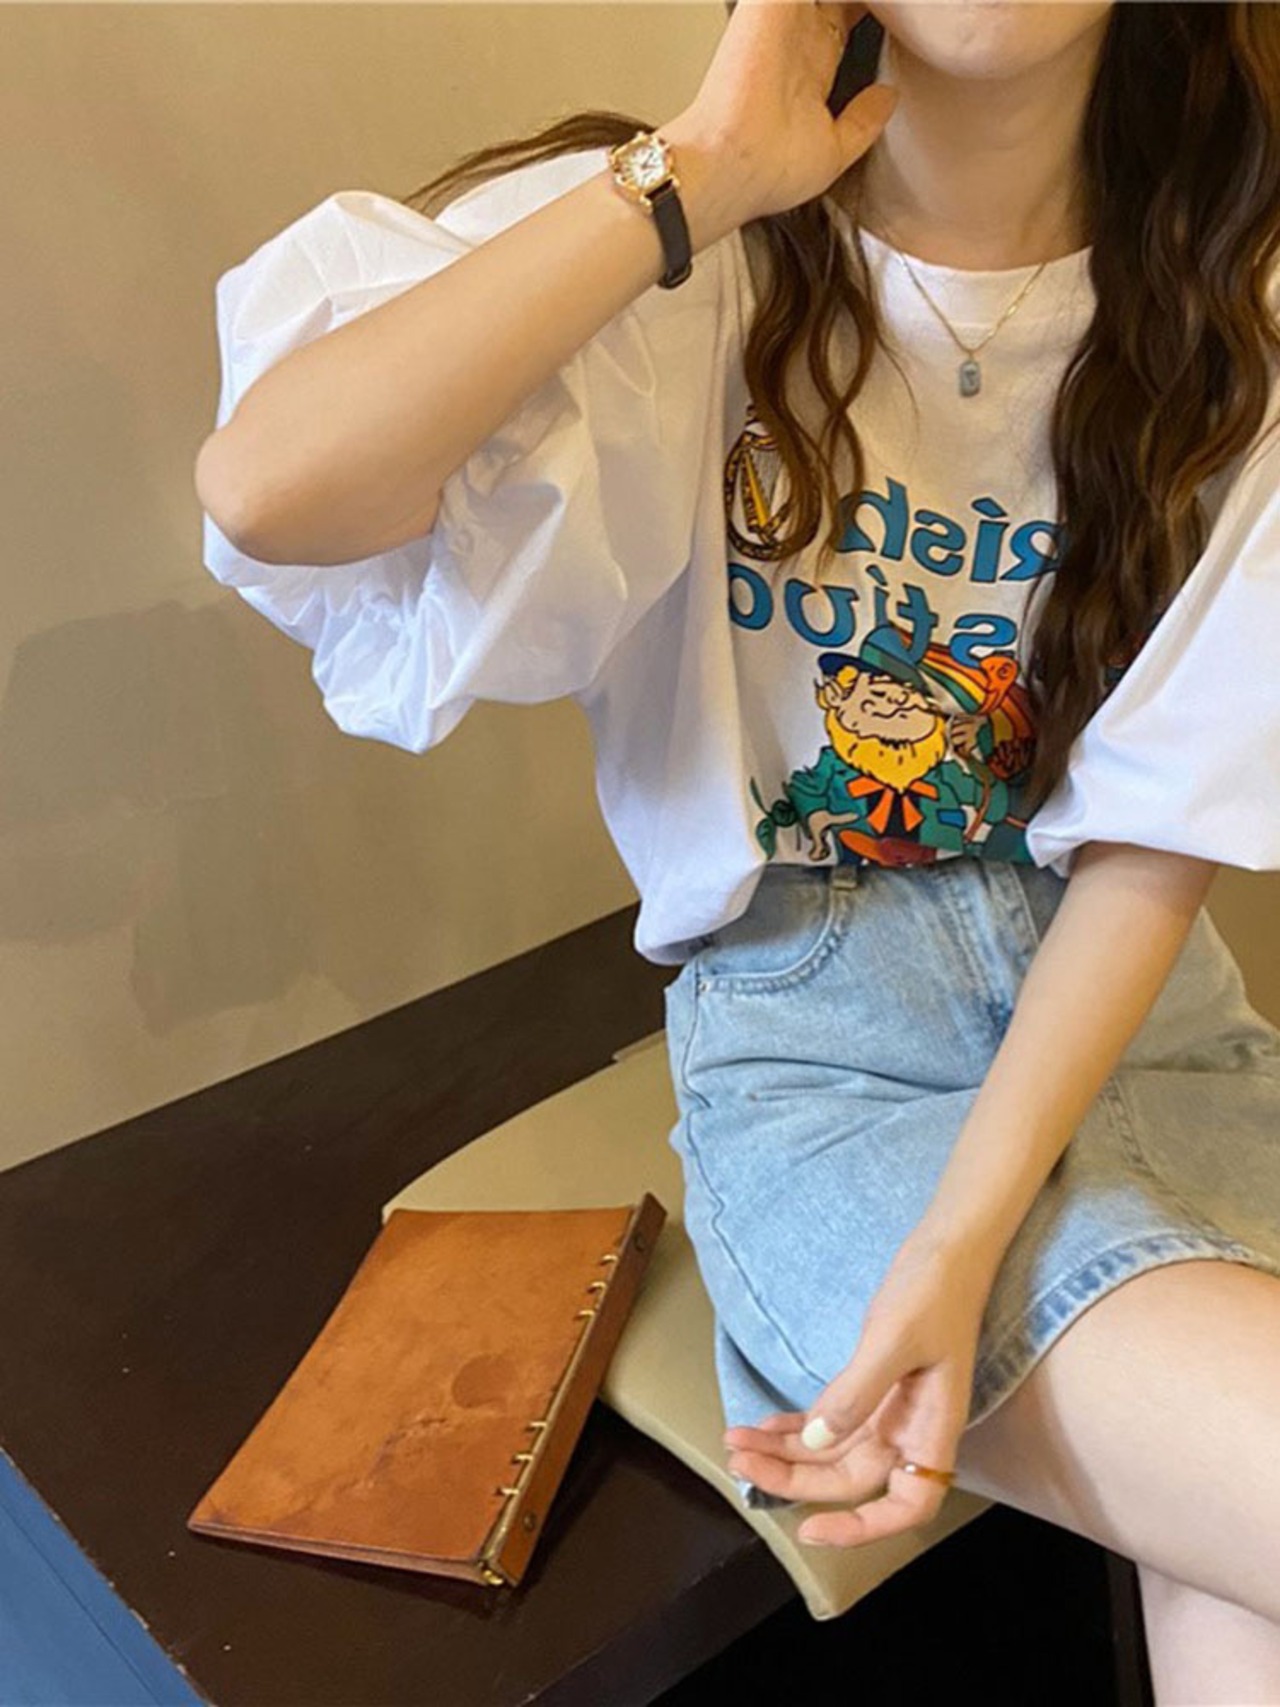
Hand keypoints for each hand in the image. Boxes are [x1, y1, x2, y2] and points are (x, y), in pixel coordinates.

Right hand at [678, 0, 898, 225]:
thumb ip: (863, 121)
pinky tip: (878, 1)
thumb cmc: (767, 171)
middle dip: (875, 0)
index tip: (904, 12)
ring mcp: (783, 15)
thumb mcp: (834, 152)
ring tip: (892, 0)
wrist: (733, 165)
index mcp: (811, 67)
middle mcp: (797, 39)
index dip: (879, 11)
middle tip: (902, 3)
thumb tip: (888, 97)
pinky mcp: (769, 4)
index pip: (848, 20)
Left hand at [722, 1225, 995, 1546]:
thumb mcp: (893, 1339)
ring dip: (785, 1451)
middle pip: (849, 1478)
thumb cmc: (933, 1291)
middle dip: (793, 1477)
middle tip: (740, 1461)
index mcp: (931, 1430)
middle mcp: (910, 1430)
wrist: (948, 1247)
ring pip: (832, 1450)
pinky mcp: (873, 1385)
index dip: (863, 1528)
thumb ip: (856, 1394)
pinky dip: (797, 1426)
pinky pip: (830, 1420)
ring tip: (736, 1440)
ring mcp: (890, 1410)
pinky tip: (764, 1425)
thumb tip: (817, 1443)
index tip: (812, 1529)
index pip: (906, 1506)